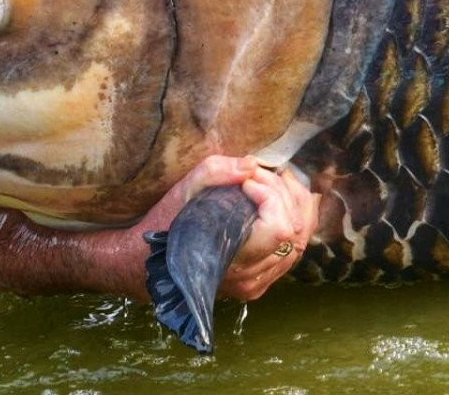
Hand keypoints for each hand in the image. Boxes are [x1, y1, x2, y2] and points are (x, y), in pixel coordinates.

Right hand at [138, 155, 318, 300]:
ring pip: (301, 240)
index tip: (247, 181)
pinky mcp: (261, 281)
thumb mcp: (184, 190)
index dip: (272, 196)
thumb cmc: (165, 224)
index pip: (280, 229)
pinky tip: (278, 200)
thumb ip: (216, 172)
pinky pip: (294, 249)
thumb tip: (251, 165)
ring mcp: (258, 283)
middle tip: (259, 176)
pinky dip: (293, 219)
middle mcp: (249, 278)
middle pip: (295, 230)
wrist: (147, 261)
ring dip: (292, 204)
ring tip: (271, 183)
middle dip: (283, 193)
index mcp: (231, 260)